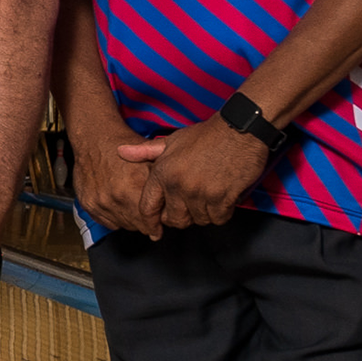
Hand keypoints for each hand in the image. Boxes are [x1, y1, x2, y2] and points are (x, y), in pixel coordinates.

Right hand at [71, 128, 165, 237]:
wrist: (94, 138)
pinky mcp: (89, 203)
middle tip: (147, 211)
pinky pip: (107, 222)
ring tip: (132, 204)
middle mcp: (117, 196)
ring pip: (123, 225)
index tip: (159, 222)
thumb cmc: (122, 144)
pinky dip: (115, 217)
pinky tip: (119, 204)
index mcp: (135, 185)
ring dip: (130, 219)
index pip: (151, 221)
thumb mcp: (151, 157)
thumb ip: (162, 182)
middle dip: (145, 221)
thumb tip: (175, 203)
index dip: (158, 222)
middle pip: (138, 226)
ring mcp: (101, 201)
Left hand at [120, 115, 269, 230]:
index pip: (148, 207)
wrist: (240, 129)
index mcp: (163, 173)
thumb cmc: (207, 135)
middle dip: (182, 218)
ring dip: (204, 214)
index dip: (150, 222)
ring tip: (208, 198)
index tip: (154, 231)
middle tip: (190, 208)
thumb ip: (146, 151)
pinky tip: (222, 199)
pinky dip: (221, 213)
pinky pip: (218, 218)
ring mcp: (201, 193)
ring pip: (198, 220)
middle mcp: (179, 185)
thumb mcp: (172, 140)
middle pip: (175, 219)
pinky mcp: (223, 197)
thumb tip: (121, 152)